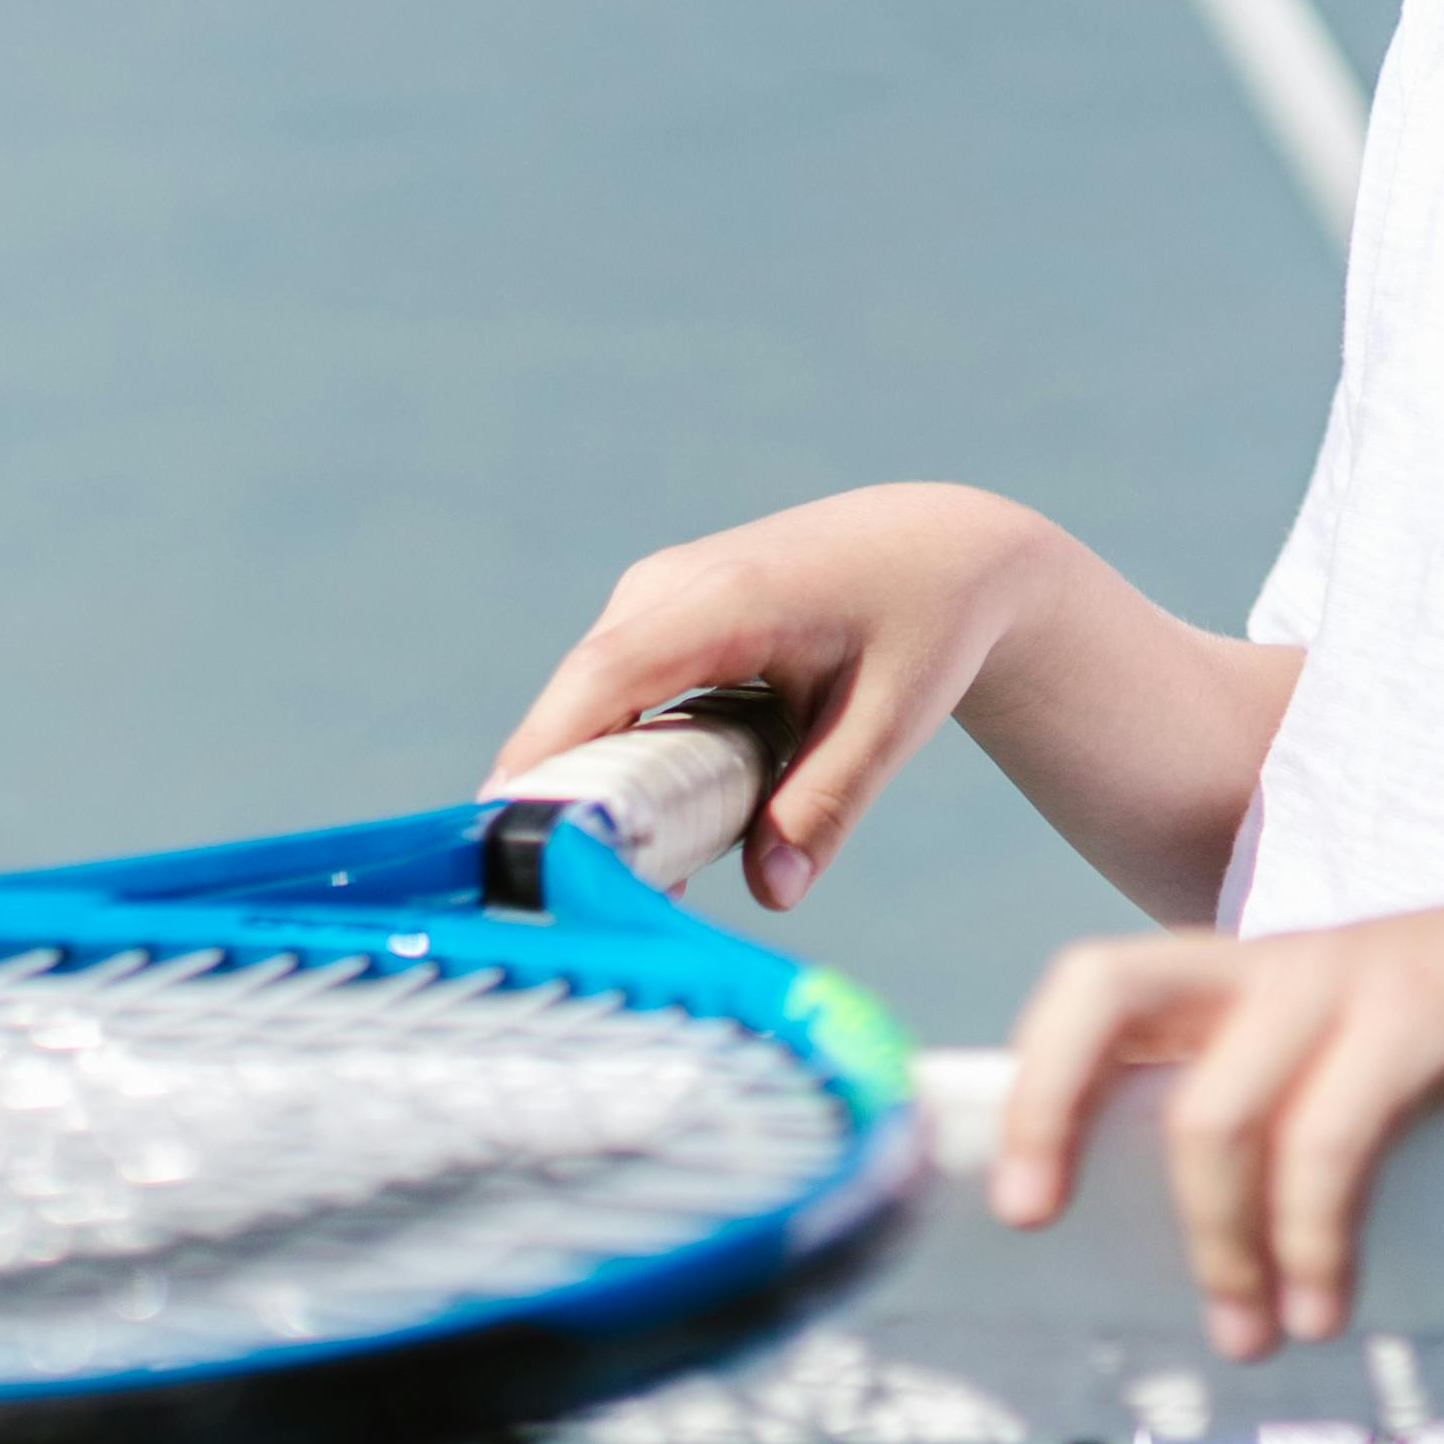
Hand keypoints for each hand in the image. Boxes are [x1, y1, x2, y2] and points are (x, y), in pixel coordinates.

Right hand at [492, 486, 1082, 915]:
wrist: (937, 547)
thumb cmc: (920, 626)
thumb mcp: (888, 721)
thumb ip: (825, 807)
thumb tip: (773, 896)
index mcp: (728, 600)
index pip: (607, 676)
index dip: (549, 750)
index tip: (506, 824)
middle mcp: (669, 587)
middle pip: (583, 698)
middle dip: (565, 791)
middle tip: (561, 891)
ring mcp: (656, 597)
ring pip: (593, 700)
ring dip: (594, 780)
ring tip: (608, 877)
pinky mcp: (659, 618)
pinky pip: (616, 693)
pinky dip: (619, 756)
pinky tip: (644, 828)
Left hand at [989, 904, 1443, 1361]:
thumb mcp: (1386, 1070)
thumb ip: (1301, 1124)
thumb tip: (1223, 1272)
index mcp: (1256, 976)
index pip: (1096, 990)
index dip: (1027, 1079)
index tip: (1004, 1199)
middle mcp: (1280, 959)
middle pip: (1098, 987)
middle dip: (1045, 1102)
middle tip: (1037, 1219)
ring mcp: (1353, 973)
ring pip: (1211, 1104)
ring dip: (1214, 1242)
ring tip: (1248, 1339)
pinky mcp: (1433, 1008)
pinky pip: (1329, 1134)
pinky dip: (1306, 1234)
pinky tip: (1324, 1306)